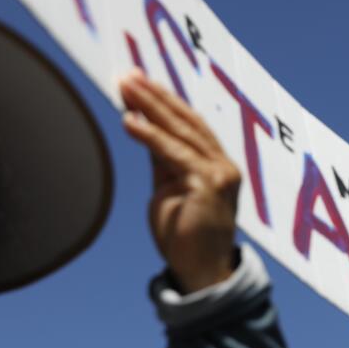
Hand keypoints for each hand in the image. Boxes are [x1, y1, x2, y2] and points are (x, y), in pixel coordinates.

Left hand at [119, 70, 239, 292]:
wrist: (201, 273)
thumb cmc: (185, 236)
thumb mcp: (170, 189)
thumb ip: (162, 161)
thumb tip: (143, 127)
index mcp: (218, 165)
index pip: (190, 124)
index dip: (165, 100)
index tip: (138, 80)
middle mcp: (223, 165)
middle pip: (187, 120)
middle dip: (155, 95)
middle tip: (127, 74)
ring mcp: (219, 174)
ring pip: (181, 131)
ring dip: (151, 106)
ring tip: (125, 87)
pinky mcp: (208, 185)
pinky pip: (174, 153)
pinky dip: (150, 136)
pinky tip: (129, 122)